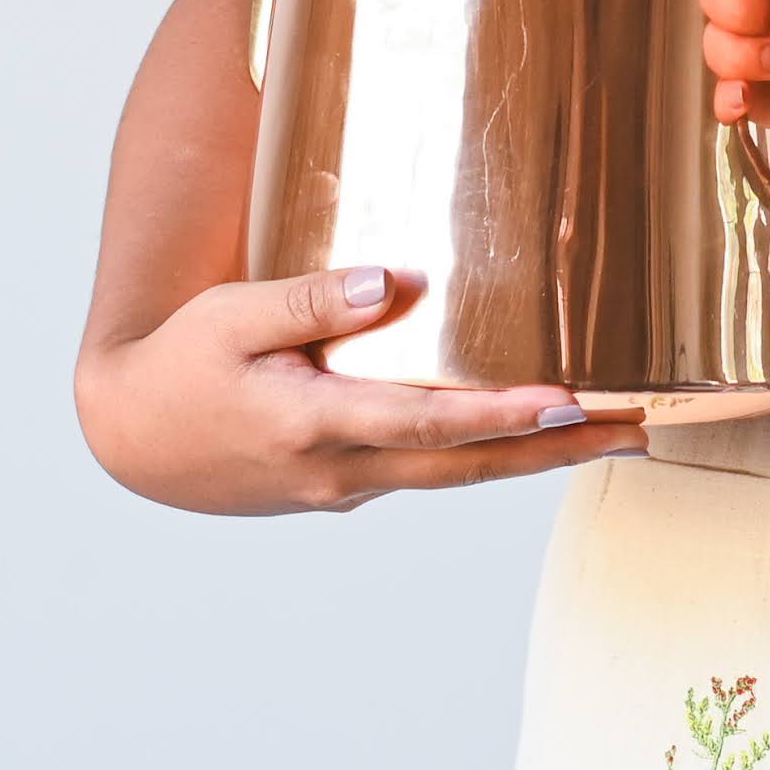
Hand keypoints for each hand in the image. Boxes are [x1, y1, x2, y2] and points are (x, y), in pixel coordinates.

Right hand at [72, 264, 644, 514]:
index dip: (503, 415)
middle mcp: (342, 469)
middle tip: (637, 432)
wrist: (132, 439)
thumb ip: (311, 300)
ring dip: (535, 458)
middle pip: (469, 466)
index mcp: (313, 424)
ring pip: (457, 475)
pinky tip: (529, 434)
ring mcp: (347, 487)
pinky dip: (486, 456)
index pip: (427, 423)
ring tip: (612, 434)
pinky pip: (430, 472)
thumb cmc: (178, 364)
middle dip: (557, 450)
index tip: (571, 404)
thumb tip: (395, 282)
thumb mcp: (230, 317)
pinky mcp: (346, 486)